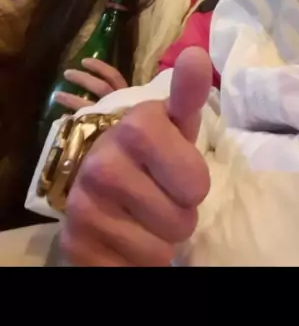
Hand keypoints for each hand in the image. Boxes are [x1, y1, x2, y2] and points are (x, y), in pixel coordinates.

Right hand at [60, 47, 212, 266]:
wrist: (95, 184)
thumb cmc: (150, 152)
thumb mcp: (174, 123)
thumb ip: (188, 94)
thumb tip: (196, 55)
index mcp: (135, 128)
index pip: (195, 182)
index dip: (193, 183)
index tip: (175, 169)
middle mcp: (104, 164)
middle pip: (183, 220)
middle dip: (179, 214)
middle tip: (158, 196)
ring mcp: (85, 206)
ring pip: (161, 250)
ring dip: (159, 240)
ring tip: (141, 216)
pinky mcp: (76, 244)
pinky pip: (133, 270)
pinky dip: (134, 261)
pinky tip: (123, 237)